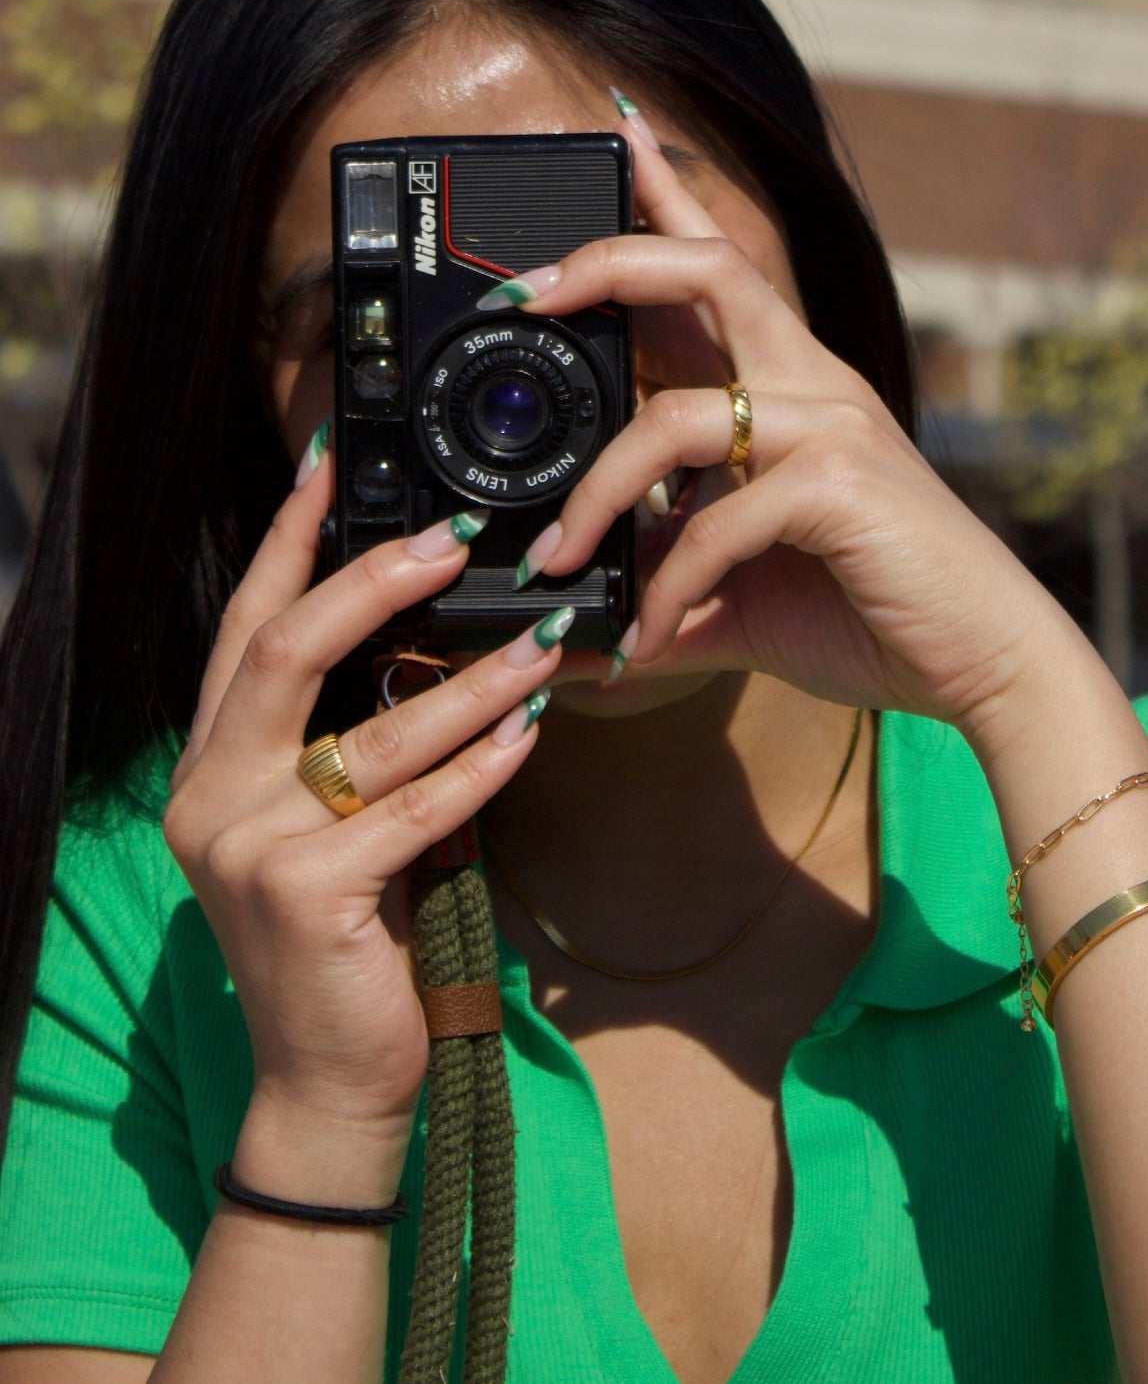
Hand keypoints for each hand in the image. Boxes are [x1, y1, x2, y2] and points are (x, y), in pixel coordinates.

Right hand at [163, 461, 567, 1155]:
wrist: (329, 1081)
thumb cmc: (349, 939)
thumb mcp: (331, 823)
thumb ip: (350, 738)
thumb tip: (434, 634)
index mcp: (211, 763)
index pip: (247, 624)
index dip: (290, 538)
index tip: (334, 460)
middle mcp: (209, 795)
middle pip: (285, 649)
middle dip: (372, 578)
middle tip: (455, 535)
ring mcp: (245, 848)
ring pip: (372, 731)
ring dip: (471, 677)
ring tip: (544, 636)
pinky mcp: (306, 895)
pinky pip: (416, 808)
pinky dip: (482, 765)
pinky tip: (531, 728)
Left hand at [508, 116, 1086, 736]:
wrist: (983, 659)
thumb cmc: (870, 608)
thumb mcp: (743, 591)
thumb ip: (665, 586)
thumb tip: (580, 622)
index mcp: (790, 385)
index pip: (720, 262)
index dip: (665, 192)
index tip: (611, 134)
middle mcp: (812, 384)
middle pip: (710, 269)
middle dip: (606, 264)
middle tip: (523, 295)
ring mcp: (832, 426)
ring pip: (677, 414)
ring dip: (597, 494)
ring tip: (555, 564)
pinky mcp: (844, 485)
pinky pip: (718, 521)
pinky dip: (667, 585)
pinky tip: (645, 638)